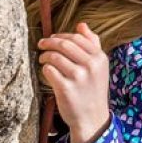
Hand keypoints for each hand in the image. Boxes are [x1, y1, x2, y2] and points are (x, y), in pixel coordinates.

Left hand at [38, 23, 110, 142]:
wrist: (92, 118)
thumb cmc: (93, 90)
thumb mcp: (99, 67)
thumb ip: (93, 44)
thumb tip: (82, 24)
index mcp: (100, 58)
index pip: (77, 37)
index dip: (61, 35)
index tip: (52, 38)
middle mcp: (91, 65)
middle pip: (64, 44)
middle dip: (49, 42)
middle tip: (41, 45)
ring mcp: (79, 77)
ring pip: (55, 56)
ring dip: (45, 56)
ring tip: (43, 59)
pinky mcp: (66, 88)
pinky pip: (49, 70)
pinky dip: (45, 69)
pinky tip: (46, 72)